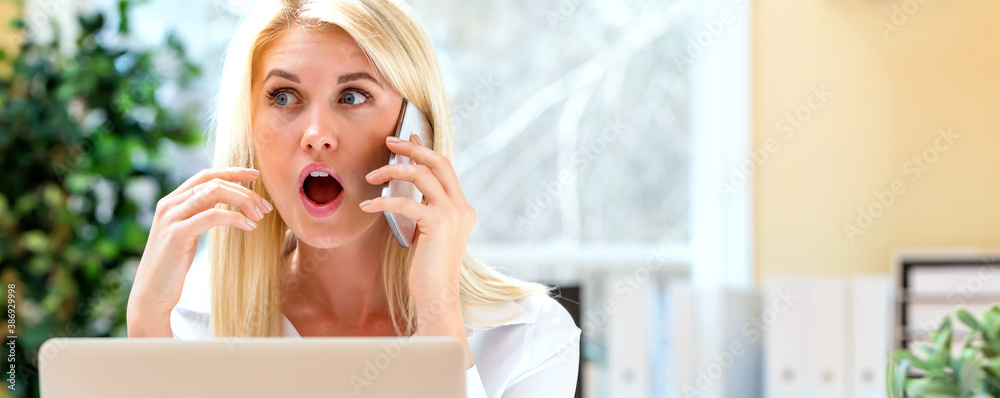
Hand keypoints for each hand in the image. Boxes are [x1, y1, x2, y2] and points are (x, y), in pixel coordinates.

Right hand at [127, 167, 273, 335]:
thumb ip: (200, 213)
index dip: (232, 172)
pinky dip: (235, 218)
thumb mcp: (187, 233)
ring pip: (214, 193)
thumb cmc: (173, 265)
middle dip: (244, 190)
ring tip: (260, 215)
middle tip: (266, 206)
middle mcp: (169, 204)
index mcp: (172, 201)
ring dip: (242, 201)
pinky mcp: (177, 234)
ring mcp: (172, 217)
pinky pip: (212, 216)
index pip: (206, 175)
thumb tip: (227, 202)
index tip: (255, 175)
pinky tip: (249, 227)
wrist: (151, 293)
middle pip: (213, 182)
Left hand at [360, 135, 476, 367]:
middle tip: (388, 142)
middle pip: (438, 162)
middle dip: (412, 148)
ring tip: (370, 177)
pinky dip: (383, 200)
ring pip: (422, 175)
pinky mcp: (437, 223)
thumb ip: (425, 211)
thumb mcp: (429, 233)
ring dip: (393, 171)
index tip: (406, 139)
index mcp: (462, 207)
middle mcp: (461, 207)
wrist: (438, 296)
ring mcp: (452, 214)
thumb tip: (407, 191)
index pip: (445, 167)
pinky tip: (367, 206)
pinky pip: (406, 201)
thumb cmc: (428, 269)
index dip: (424, 150)